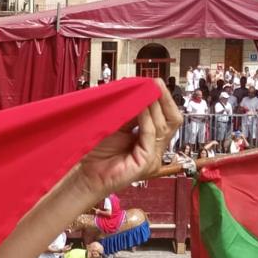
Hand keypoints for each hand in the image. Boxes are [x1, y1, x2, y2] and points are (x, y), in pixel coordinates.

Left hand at [71, 80, 181, 200]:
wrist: (85, 175)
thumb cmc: (97, 153)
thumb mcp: (117, 126)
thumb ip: (131, 114)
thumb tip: (140, 92)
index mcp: (151, 142)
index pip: (167, 118)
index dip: (164, 100)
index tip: (156, 83)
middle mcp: (155, 150)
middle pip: (172, 122)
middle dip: (165, 100)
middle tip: (156, 83)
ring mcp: (152, 158)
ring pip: (163, 127)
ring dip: (155, 107)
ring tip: (146, 91)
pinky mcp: (146, 164)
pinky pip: (150, 136)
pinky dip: (147, 120)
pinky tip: (141, 108)